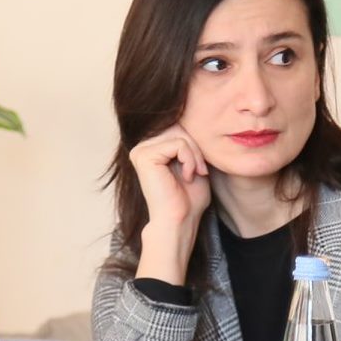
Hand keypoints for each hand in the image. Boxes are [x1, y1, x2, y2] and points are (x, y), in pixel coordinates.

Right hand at [130, 125, 213, 283]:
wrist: (180, 220)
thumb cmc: (188, 199)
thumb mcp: (193, 163)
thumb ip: (189, 143)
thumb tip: (194, 120)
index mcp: (152, 148)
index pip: (179, 127)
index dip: (195, 145)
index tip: (200, 168)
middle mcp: (142, 146)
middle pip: (179, 127)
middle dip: (196, 148)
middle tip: (200, 171)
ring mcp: (140, 150)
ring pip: (180, 134)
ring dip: (194, 155)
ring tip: (194, 174)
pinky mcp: (144, 156)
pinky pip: (177, 144)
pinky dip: (189, 159)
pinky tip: (186, 176)